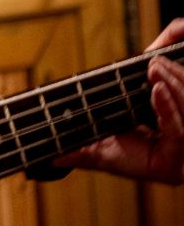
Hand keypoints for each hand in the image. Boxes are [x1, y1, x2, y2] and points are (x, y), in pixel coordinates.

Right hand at [65, 18, 183, 183]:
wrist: (139, 154)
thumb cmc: (122, 156)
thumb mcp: (101, 155)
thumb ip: (81, 155)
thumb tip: (54, 156)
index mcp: (170, 165)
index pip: (178, 136)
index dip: (169, 111)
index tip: (156, 87)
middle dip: (174, 83)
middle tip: (154, 63)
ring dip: (178, 75)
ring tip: (157, 59)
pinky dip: (181, 74)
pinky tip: (169, 60)